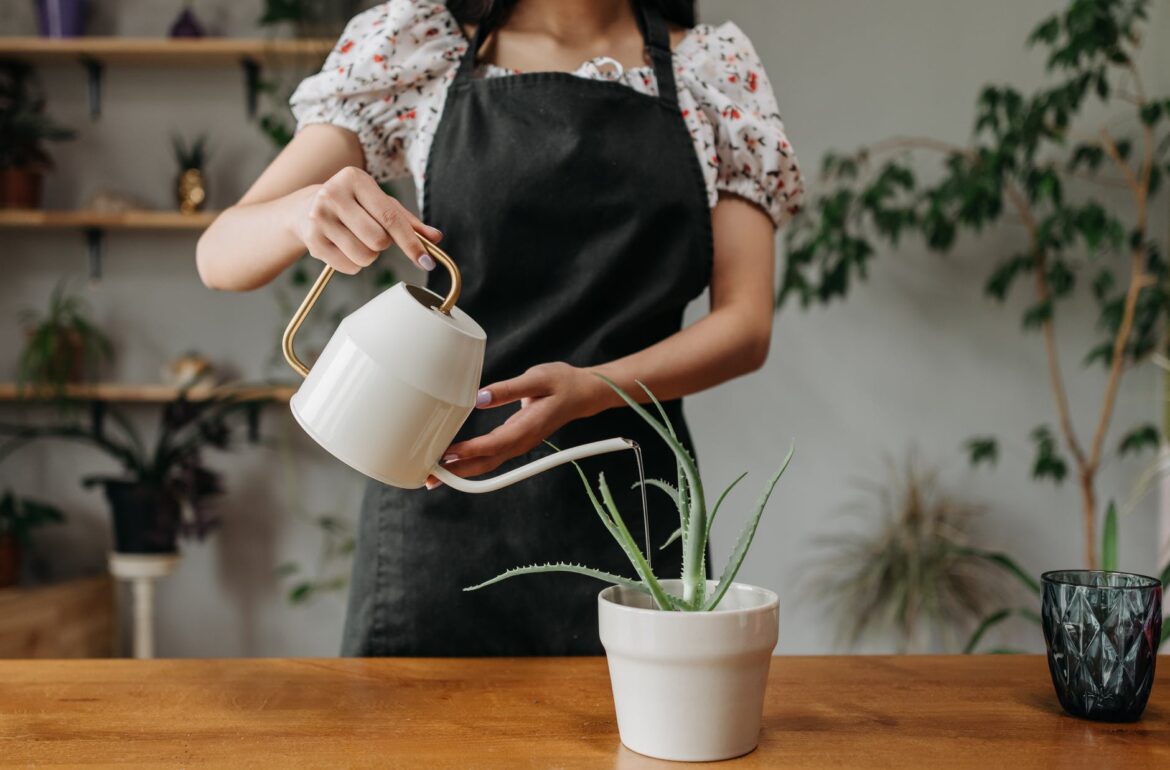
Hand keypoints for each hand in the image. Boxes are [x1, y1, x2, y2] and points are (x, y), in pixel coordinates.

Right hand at [294, 166, 442, 274]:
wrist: (305, 209)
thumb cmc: (353, 205)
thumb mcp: (380, 204)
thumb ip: (408, 221)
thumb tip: (435, 238)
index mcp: (354, 178)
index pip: (390, 217)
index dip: (411, 243)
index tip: (426, 261)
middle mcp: (333, 194)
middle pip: (378, 240)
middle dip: (382, 245)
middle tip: (371, 233)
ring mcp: (318, 217)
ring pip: (364, 256)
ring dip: (368, 256)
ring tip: (356, 239)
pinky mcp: (311, 240)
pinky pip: (349, 266)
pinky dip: (354, 264)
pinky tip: (343, 247)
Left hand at [428, 363, 604, 488]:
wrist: (583, 393)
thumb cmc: (562, 382)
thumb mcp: (537, 378)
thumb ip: (508, 389)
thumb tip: (479, 398)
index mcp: (527, 428)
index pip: (493, 444)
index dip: (469, 451)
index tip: (446, 454)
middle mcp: (521, 441)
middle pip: (486, 463)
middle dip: (457, 472)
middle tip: (429, 477)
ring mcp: (519, 443)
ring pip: (487, 462)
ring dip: (461, 470)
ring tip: (434, 474)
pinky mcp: (515, 440)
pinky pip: (491, 456)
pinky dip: (471, 461)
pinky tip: (455, 460)